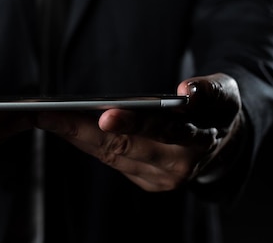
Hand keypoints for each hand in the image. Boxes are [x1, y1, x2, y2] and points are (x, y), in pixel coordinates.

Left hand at [33, 73, 242, 191]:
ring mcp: (163, 178)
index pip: (165, 129)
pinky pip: (113, 161)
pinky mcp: (150, 182)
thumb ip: (210, 89)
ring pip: (114, 155)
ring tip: (47, 117)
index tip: (105, 115)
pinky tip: (64, 126)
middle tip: (51, 114)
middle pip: (127, 147)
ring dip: (77, 136)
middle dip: (86, 130)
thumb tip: (187, 91)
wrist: (225, 138)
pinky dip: (87, 143)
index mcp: (201, 138)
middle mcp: (180, 165)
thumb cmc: (217, 105)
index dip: (134, 123)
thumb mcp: (224, 90)